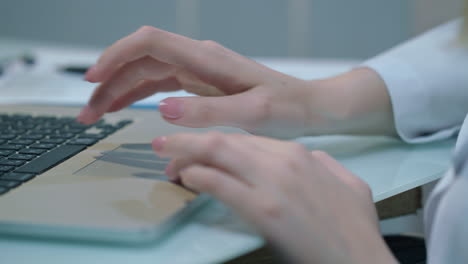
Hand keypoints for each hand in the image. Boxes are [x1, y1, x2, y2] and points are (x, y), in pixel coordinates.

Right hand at [77, 26, 311, 137]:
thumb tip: (164, 110)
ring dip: (119, 90)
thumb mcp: (253, 115)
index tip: (94, 79)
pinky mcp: (201, 82)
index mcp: (208, 60)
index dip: (117, 56)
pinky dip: (138, 94)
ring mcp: (199, 70)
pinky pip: (161, 83)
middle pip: (141, 59)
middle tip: (88, 114)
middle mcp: (199, 59)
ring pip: (147, 71)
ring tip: (98, 114)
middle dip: (109, 83)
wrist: (308, 105)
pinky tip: (125, 106)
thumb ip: (209, 111)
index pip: (150, 43)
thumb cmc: (287, 108)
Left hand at [152, 132, 396, 263]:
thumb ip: (323, 164)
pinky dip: (198, 176)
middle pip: (225, 141)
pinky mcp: (263, 209)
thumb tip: (308, 158)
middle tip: (164, 146)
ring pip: (217, 154)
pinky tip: (186, 179)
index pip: (244, 139)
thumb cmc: (355, 225)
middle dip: (189, 142)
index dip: (214, 144)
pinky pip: (220, 183)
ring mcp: (272, 183)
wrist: (360, 256)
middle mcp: (283, 160)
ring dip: (186, 156)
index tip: (197, 151)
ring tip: (167, 164)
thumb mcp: (347, 181)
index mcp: (299, 153)